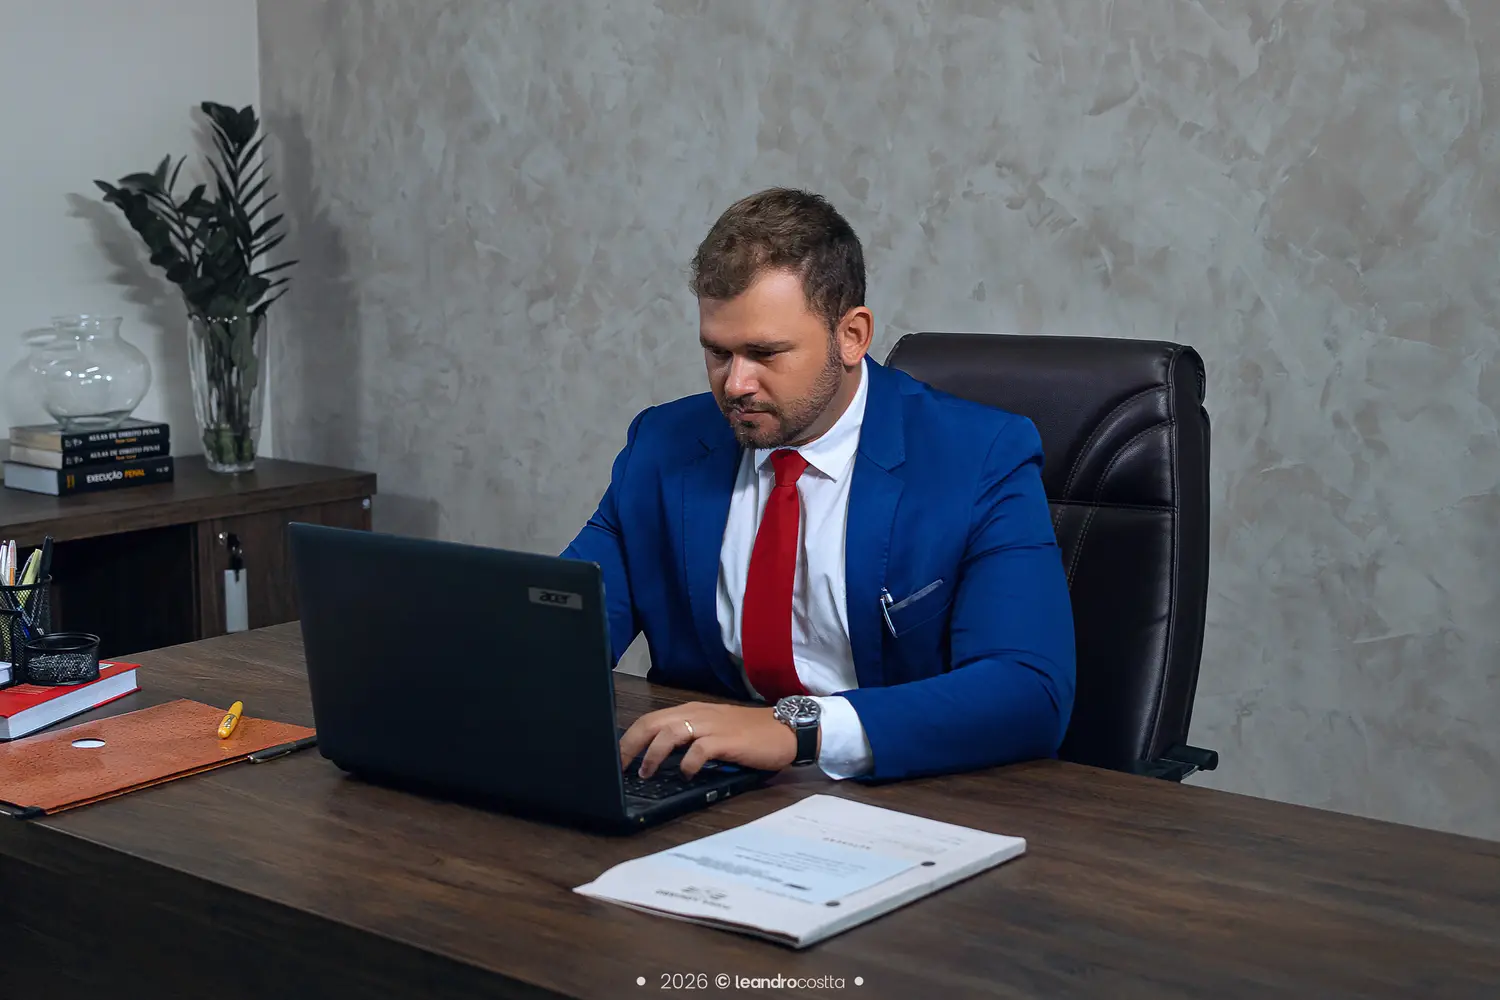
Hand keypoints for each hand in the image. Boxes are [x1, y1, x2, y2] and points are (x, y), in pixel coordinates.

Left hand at [619, 702, 803, 778]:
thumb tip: (661, 758)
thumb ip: (690, 739)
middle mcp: (698, 714)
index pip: (651, 719)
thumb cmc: (750, 735)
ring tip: (645, 772)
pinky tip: (685, 774)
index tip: (618, 757)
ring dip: (653, 754)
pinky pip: (698, 749)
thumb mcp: (714, 731)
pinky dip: (686, 763)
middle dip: (631, 744)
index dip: (630, 737)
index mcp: (692, 711)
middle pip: (653, 723)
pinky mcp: (726, 740)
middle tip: (619, 766)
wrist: (786, 730)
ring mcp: (712, 726)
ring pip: (670, 733)